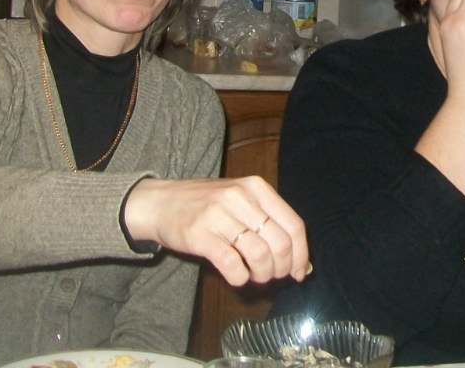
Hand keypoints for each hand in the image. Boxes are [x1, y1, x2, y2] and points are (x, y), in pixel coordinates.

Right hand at [123, 175, 309, 286]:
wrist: (160, 202)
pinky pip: (232, 264)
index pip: (293, 224)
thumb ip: (270, 223)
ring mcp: (219, 215)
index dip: (301, 253)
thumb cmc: (206, 204)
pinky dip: (240, 278)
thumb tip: (304, 263)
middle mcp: (240, 197)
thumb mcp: (241, 200)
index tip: (301, 271)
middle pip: (280, 242)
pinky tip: (237, 276)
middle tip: (274, 276)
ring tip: (255, 276)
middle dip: (283, 268)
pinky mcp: (200, 235)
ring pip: (260, 254)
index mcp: (257, 187)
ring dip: (263, 275)